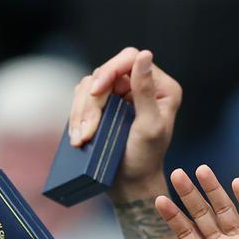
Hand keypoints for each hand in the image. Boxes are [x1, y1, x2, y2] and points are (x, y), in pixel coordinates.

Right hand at [70, 48, 182, 199]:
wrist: (131, 183)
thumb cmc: (145, 159)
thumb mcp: (149, 126)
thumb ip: (146, 92)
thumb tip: (144, 55)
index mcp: (161, 87)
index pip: (128, 59)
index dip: (109, 70)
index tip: (96, 92)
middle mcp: (142, 85)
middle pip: (104, 73)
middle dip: (92, 102)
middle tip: (87, 133)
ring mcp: (121, 94)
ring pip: (89, 85)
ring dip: (82, 112)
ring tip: (82, 140)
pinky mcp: (105, 105)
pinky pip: (82, 98)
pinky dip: (78, 116)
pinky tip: (79, 136)